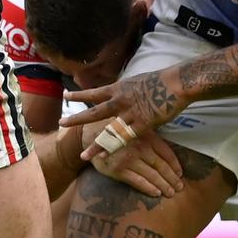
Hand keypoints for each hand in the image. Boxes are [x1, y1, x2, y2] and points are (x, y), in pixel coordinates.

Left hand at [61, 69, 189, 161]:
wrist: (176, 84)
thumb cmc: (161, 80)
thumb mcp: (138, 81)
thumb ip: (127, 89)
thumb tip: (123, 91)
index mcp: (119, 88)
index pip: (95, 92)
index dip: (80, 94)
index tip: (66, 95)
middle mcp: (120, 101)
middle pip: (95, 112)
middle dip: (77, 119)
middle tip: (61, 123)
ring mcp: (130, 114)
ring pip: (108, 133)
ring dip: (95, 145)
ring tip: (82, 156)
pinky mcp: (142, 124)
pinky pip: (125, 140)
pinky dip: (114, 149)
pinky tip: (105, 157)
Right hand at [84, 122, 183, 197]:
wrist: (92, 135)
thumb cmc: (118, 132)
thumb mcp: (136, 129)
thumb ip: (150, 139)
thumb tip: (168, 154)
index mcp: (147, 135)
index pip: (166, 152)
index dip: (175, 165)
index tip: (180, 174)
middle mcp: (140, 147)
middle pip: (161, 166)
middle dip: (172, 178)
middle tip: (180, 188)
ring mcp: (129, 159)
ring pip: (152, 175)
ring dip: (164, 185)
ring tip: (171, 193)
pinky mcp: (118, 170)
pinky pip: (138, 181)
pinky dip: (149, 188)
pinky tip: (156, 193)